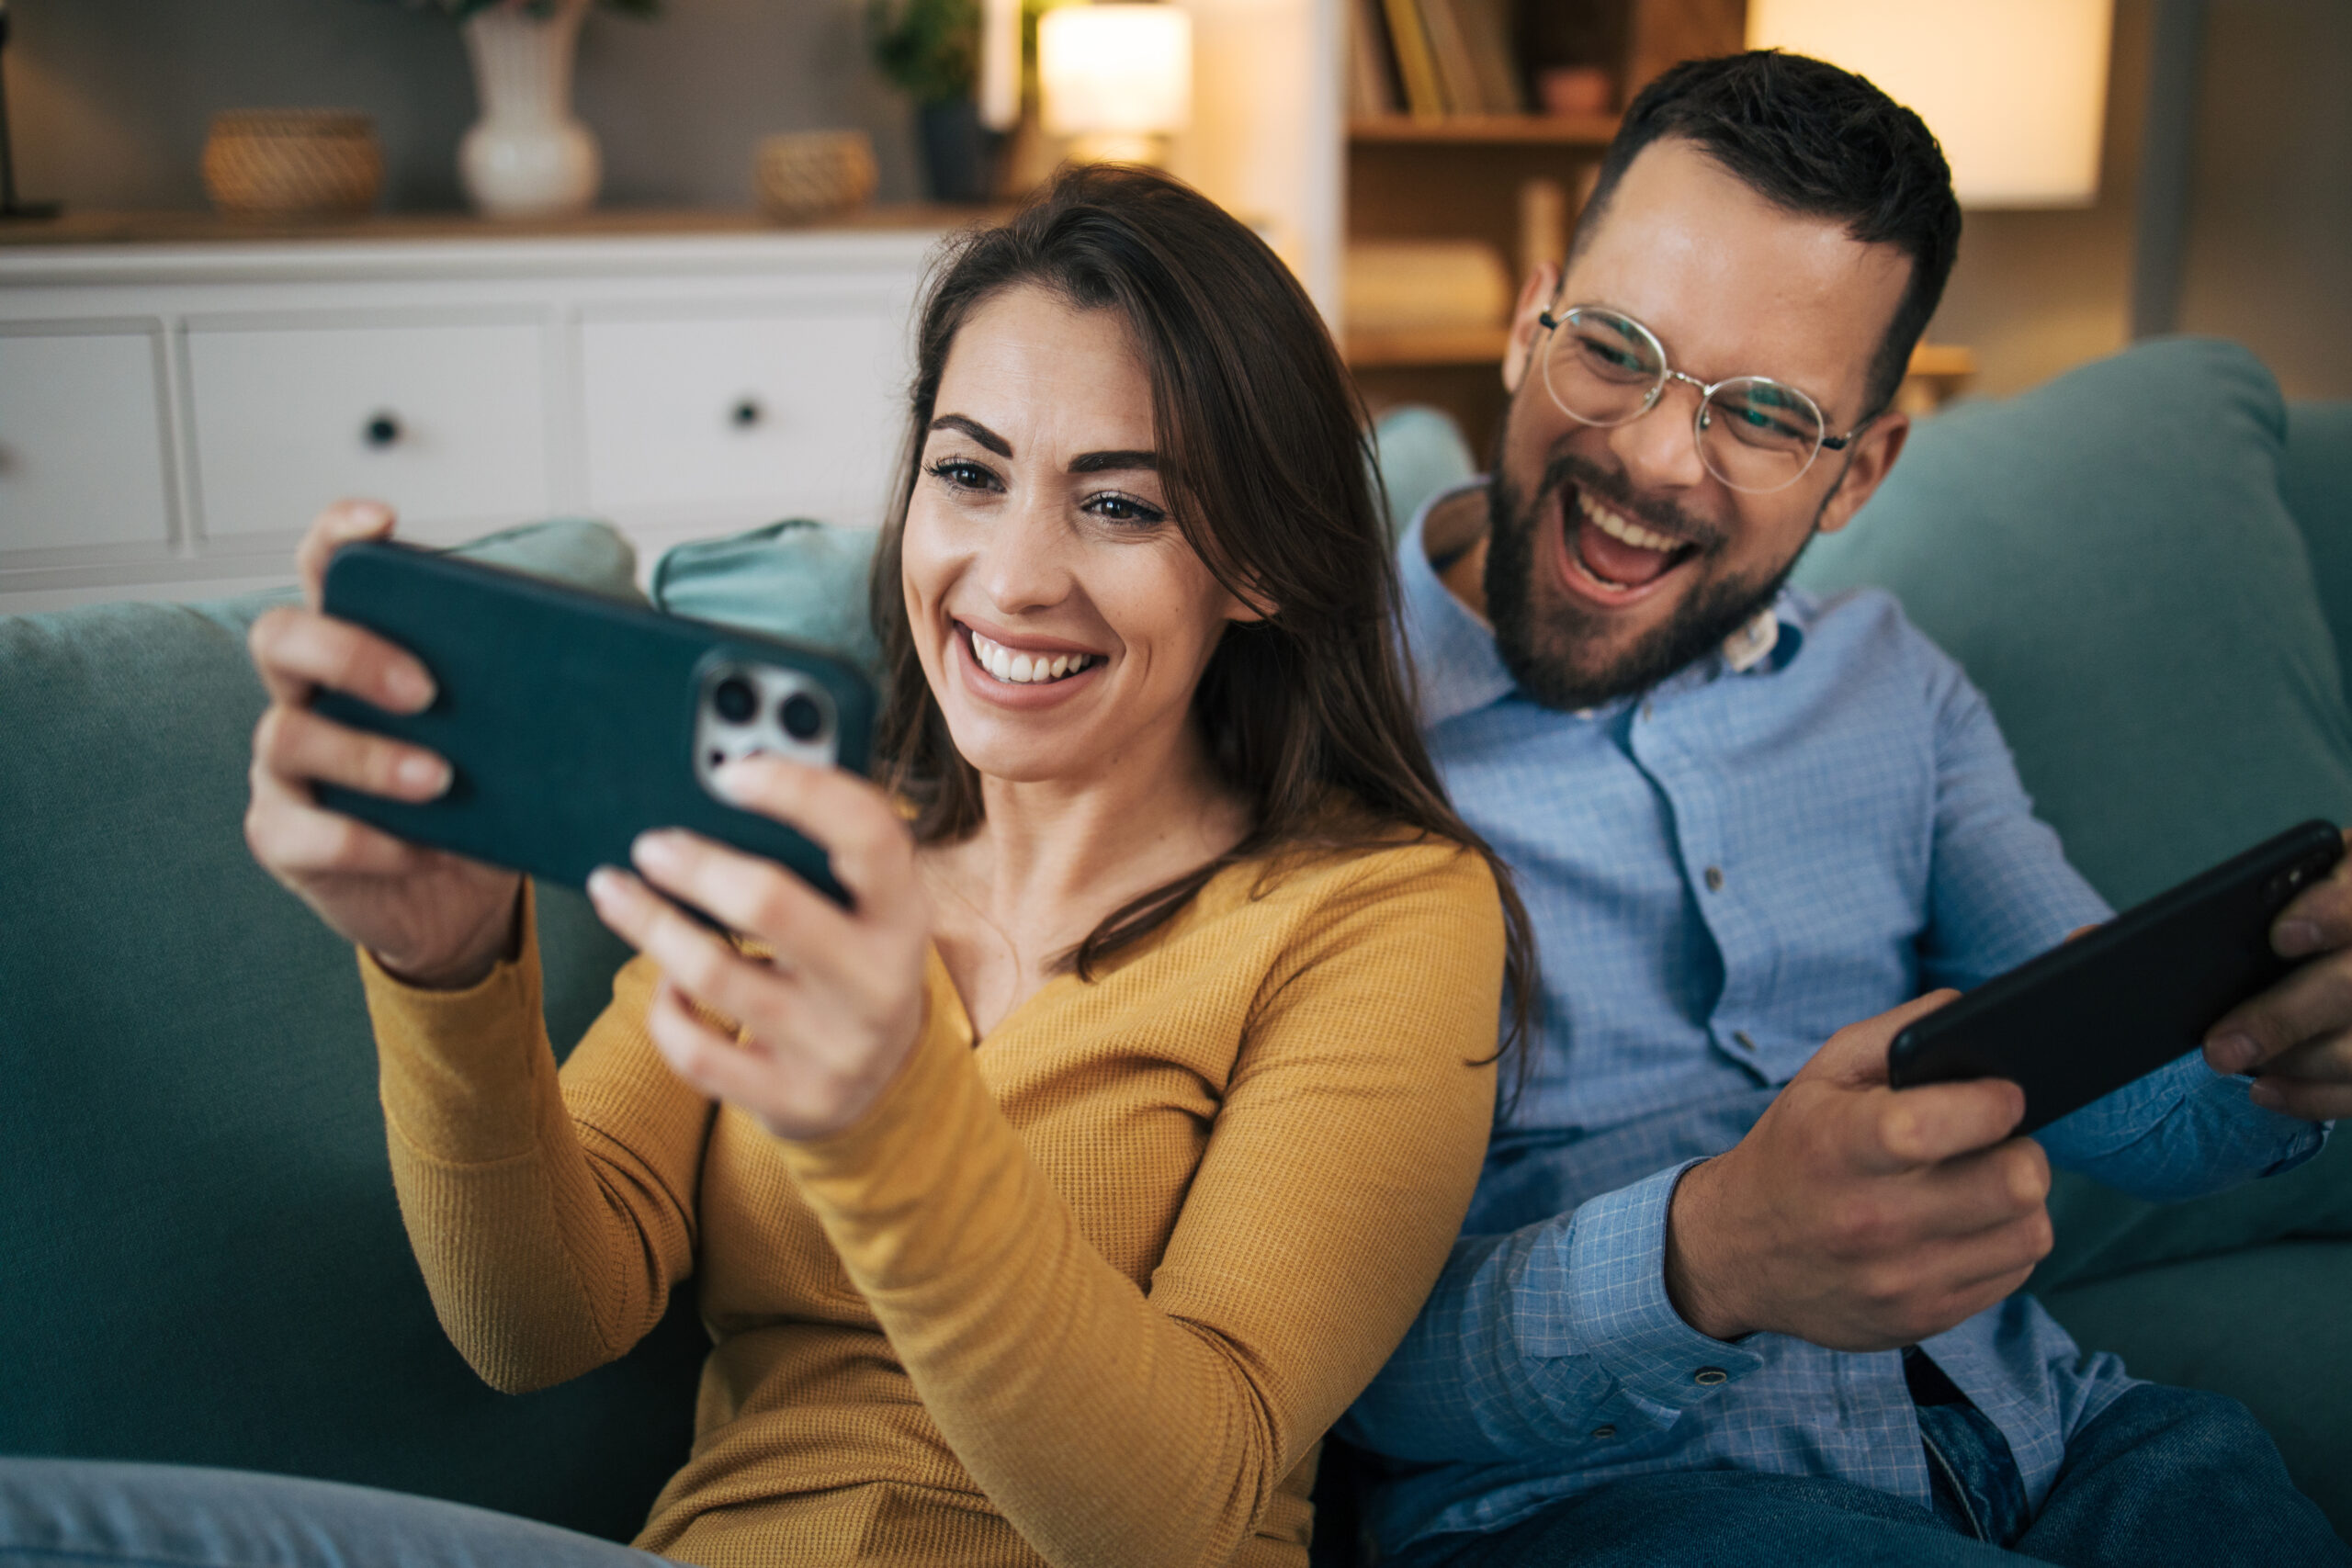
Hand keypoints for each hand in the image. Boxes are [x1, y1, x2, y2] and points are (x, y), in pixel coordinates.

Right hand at [244, 500, 521, 987]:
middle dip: (350, 652)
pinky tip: (416, 847)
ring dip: (368, 755)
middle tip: (427, 689)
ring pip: (287, 735)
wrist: (457, 898)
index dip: (339, 537)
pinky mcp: (286, 835)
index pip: (327, 571)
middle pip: (282, 637)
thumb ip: (529, 688)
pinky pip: (299, 830)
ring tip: (439, 779)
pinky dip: (361, 839)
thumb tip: (610, 660)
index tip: (380, 522)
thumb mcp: (512, 737)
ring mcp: (286, 767)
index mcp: (360, 650)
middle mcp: (308, 697)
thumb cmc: (480, 797)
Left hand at [585, 755, 931, 1140]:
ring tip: (614, 889)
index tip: (730, 772)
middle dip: (696, 865)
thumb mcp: (867, 906)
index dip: (800, 792)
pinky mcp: (792, 1100)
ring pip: (714, 975)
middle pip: (771, 903)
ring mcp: (837, 1048)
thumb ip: (824, 849)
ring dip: (651, 923)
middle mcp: (880, 982)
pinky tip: (663, 980)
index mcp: (906, 913)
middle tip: (650, 843)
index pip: (869, 835)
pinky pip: (698, 1051)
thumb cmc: (853, 958)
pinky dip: (665, 1007)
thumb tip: (728, 774)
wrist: (882, 1086)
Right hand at [1665, 992, 2051, 1350]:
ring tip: (1984, 1183)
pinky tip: (1968, 1224)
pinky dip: (2005, 1241)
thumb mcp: (1822, 1075)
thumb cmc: (1795, 1148)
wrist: (1738, 1251)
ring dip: (2020, 1201)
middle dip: (2022, 1151)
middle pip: (2013, 1183)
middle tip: (2000, 1142)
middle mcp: (1867, 1220)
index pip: (1930, 1128)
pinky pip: (2015, 1272)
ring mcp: (1899, 1279)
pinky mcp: (1923, 1319)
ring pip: (2029, 1230)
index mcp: (1836, 1146)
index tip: (2004, 1095)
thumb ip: (1899, 1033)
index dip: (1990, 1105)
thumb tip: (1976, 1014)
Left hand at [2204, 827, 2351, 1119]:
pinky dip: (2312, 1096)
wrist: (2332, 943)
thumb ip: (2190, 913)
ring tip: (2230, 1062)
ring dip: (2294, 1062)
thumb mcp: (2252, 895)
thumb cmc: (2276, 912)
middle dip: (2284, 1016)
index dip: (2333, 911)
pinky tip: (2262, 1092)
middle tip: (2217, 1049)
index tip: (2281, 935)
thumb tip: (2084, 943)